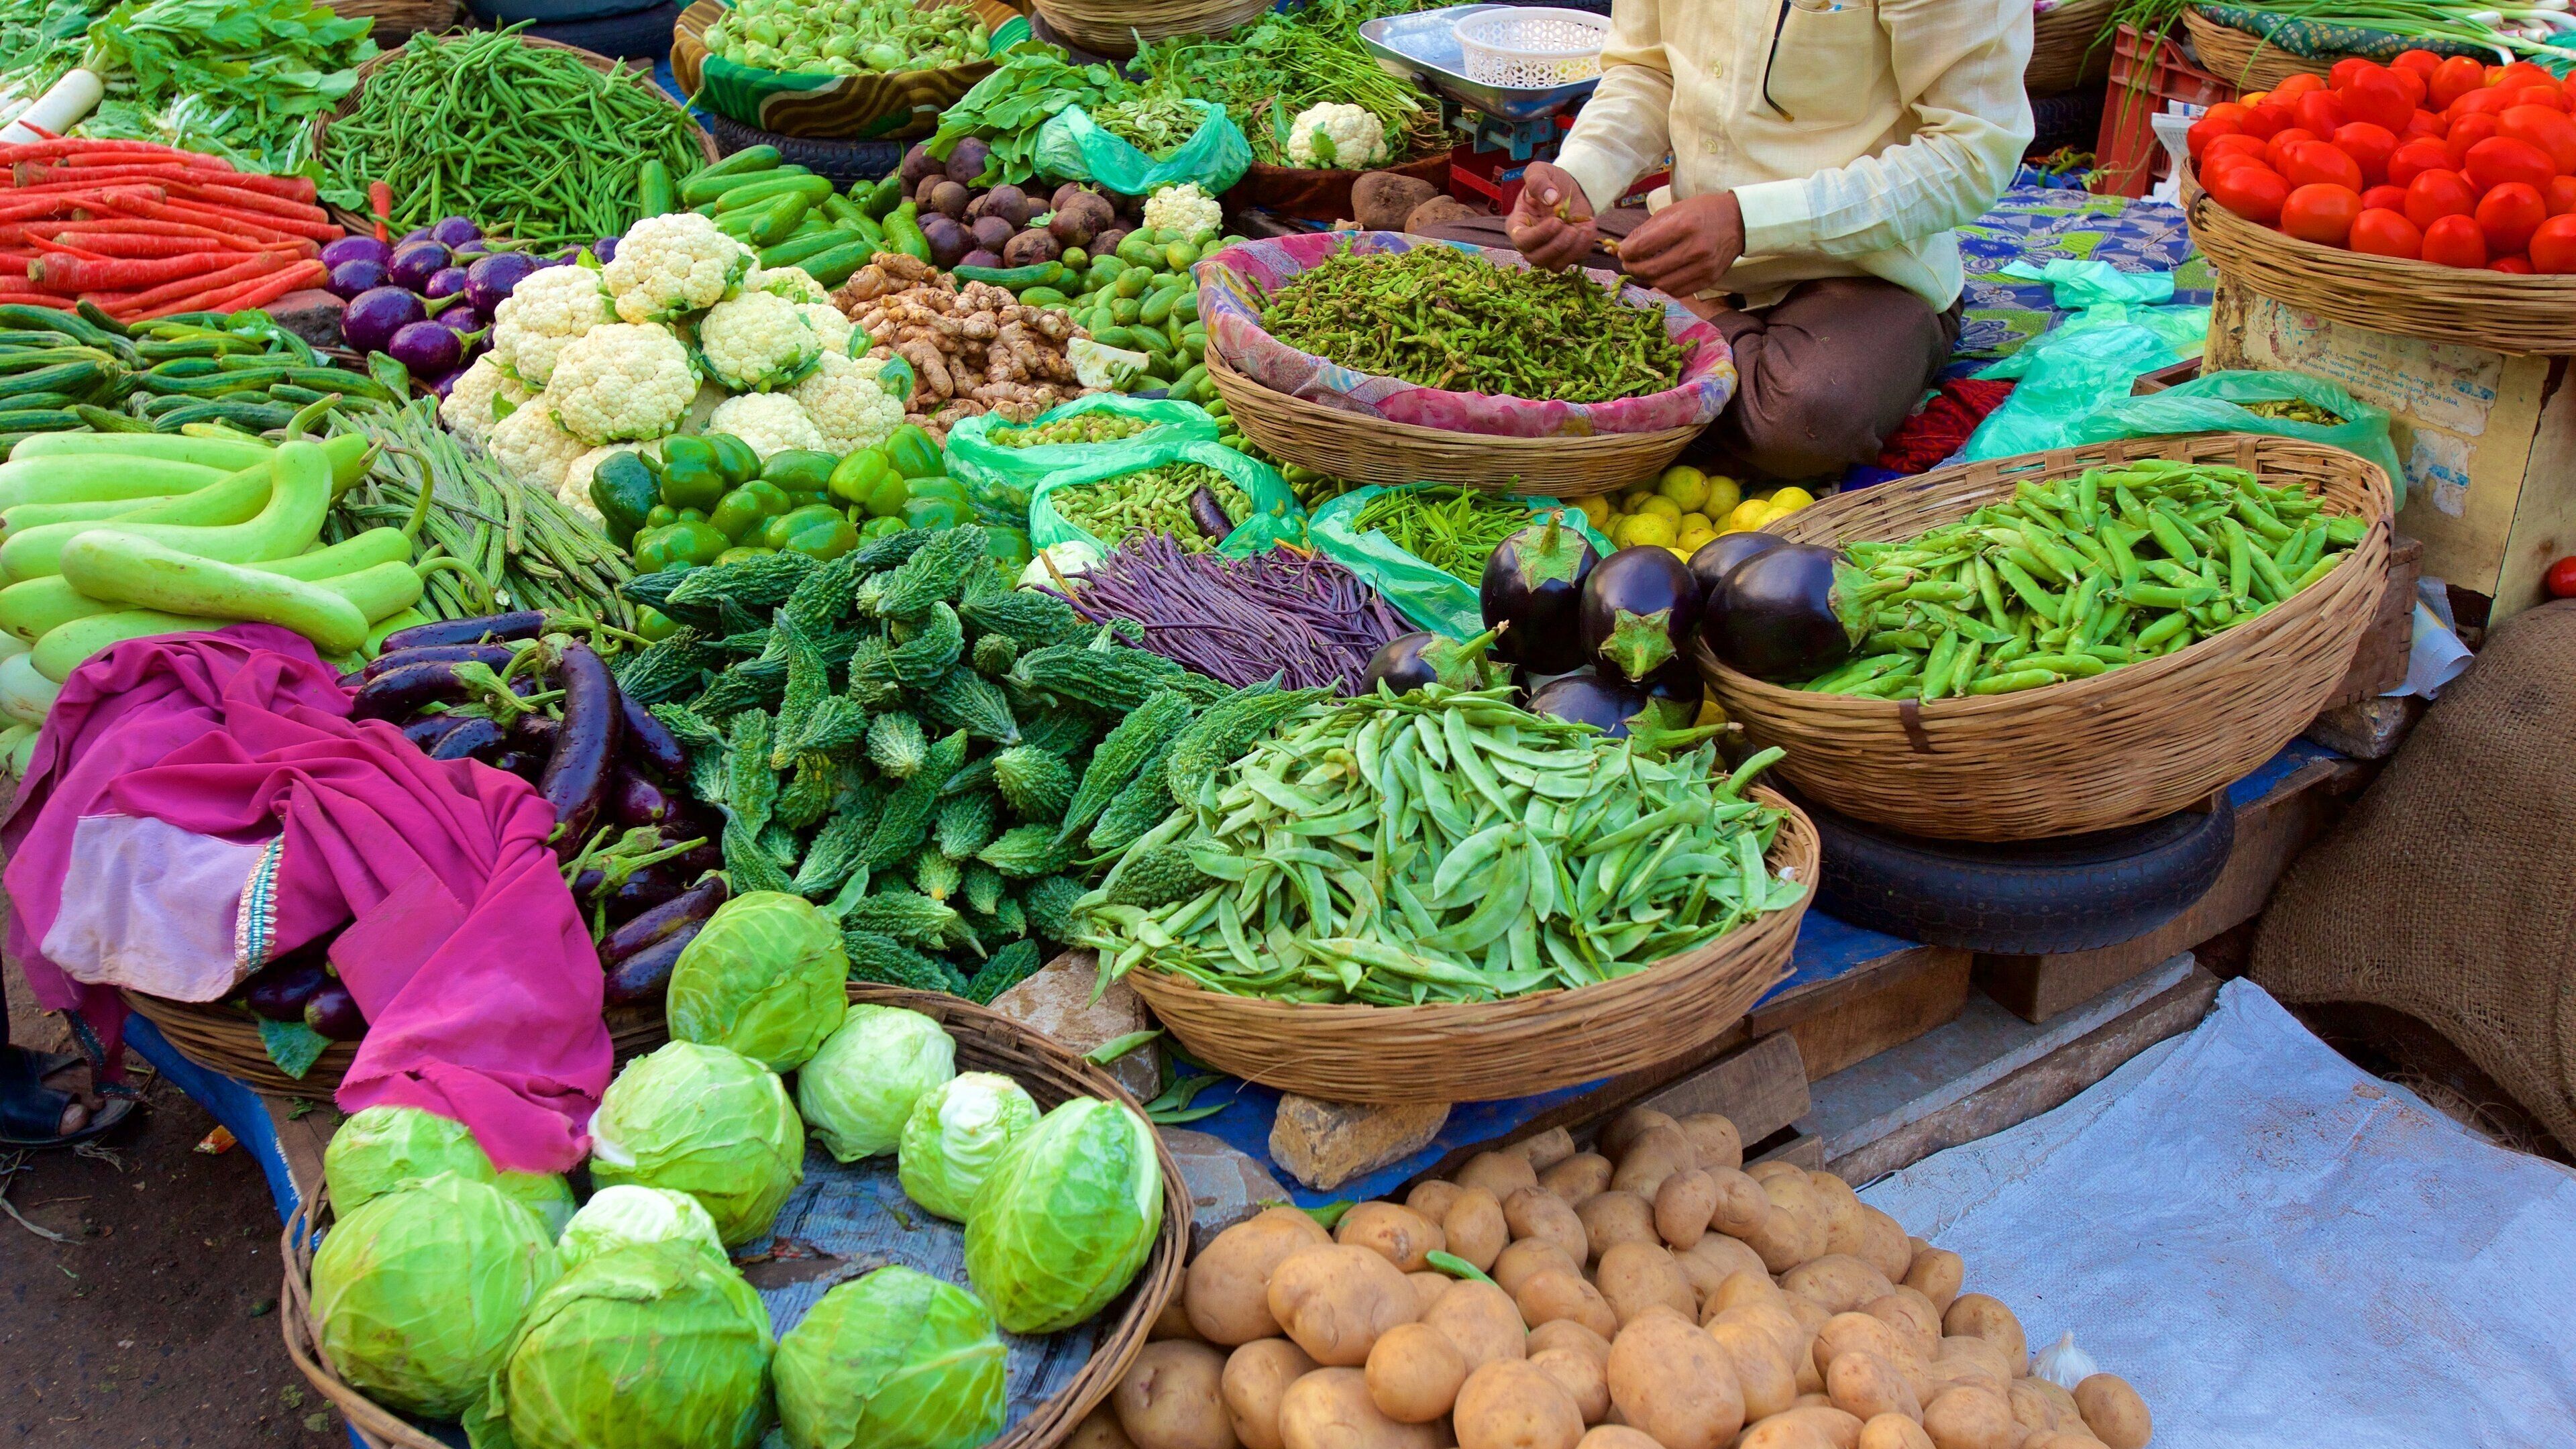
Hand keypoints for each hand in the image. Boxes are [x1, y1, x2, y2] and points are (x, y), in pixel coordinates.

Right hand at [1506, 162, 1597, 271]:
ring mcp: (1548, 251)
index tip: (1557, 221)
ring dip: (1569, 251)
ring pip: (1554, 265)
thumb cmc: (1551, 181)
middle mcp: (1530, 243)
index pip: (1521, 240)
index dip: (1539, 235)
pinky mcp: (1566, 253)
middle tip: (1570, 228)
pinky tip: (1588, 229)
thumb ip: (1537, 181)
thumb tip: (1550, 199)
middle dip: (1556, 246)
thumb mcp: (1540, 171)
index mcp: (1518, 224)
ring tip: (1580, 230)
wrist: (1571, 187)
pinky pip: (1572, 261)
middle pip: (1536, 258)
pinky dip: (1582, 248)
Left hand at [1616, 191, 1745, 298]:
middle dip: (1633, 268)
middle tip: (1628, 263)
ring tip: (1643, 269)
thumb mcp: (1675, 210)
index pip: (1644, 246)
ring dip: (1646, 279)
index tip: (1622, 251)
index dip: (1627, 252)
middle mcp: (1695, 249)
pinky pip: (1678, 291)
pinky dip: (1664, 285)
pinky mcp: (1709, 279)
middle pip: (1651, 269)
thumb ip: (1648, 229)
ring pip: (1662, 284)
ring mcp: (1704, 267)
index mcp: (1684, 225)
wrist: (1739, 221)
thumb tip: (1624, 247)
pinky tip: (1661, 276)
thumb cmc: (1703, 212)